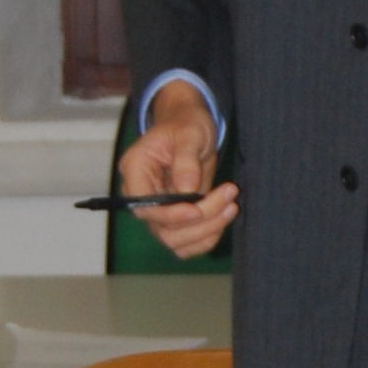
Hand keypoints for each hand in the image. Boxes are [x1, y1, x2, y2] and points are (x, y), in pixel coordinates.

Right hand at [118, 81, 238, 259]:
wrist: (192, 127)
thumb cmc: (186, 124)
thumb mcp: (189, 133)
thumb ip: (186, 160)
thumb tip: (187, 190)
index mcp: (136, 172)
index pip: (144, 207)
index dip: (170, 215)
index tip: (197, 209)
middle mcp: (142, 196)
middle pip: (162, 229)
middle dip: (199, 222)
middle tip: (230, 201)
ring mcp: (159, 211)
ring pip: (175, 241)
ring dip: (206, 232)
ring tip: (232, 207)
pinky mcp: (176, 219)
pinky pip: (186, 243)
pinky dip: (206, 238)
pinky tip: (224, 217)